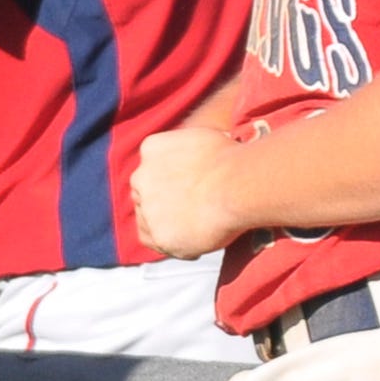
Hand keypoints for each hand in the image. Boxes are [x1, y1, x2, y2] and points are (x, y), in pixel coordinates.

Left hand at [131, 125, 246, 259]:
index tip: (190, 188)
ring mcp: (147, 208)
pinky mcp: (158, 235)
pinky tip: (196, 240)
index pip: (152, 167)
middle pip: (145, 193)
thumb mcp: (207, 137)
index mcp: (152, 148)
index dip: (171, 180)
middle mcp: (141, 177)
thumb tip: (204, 153)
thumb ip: (192, 148)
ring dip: (168, 224)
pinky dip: (172, 243)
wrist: (237, 186)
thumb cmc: (232, 160)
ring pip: (148, 219)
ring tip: (200, 227)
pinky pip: (156, 242)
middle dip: (165, 202)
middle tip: (193, 210)